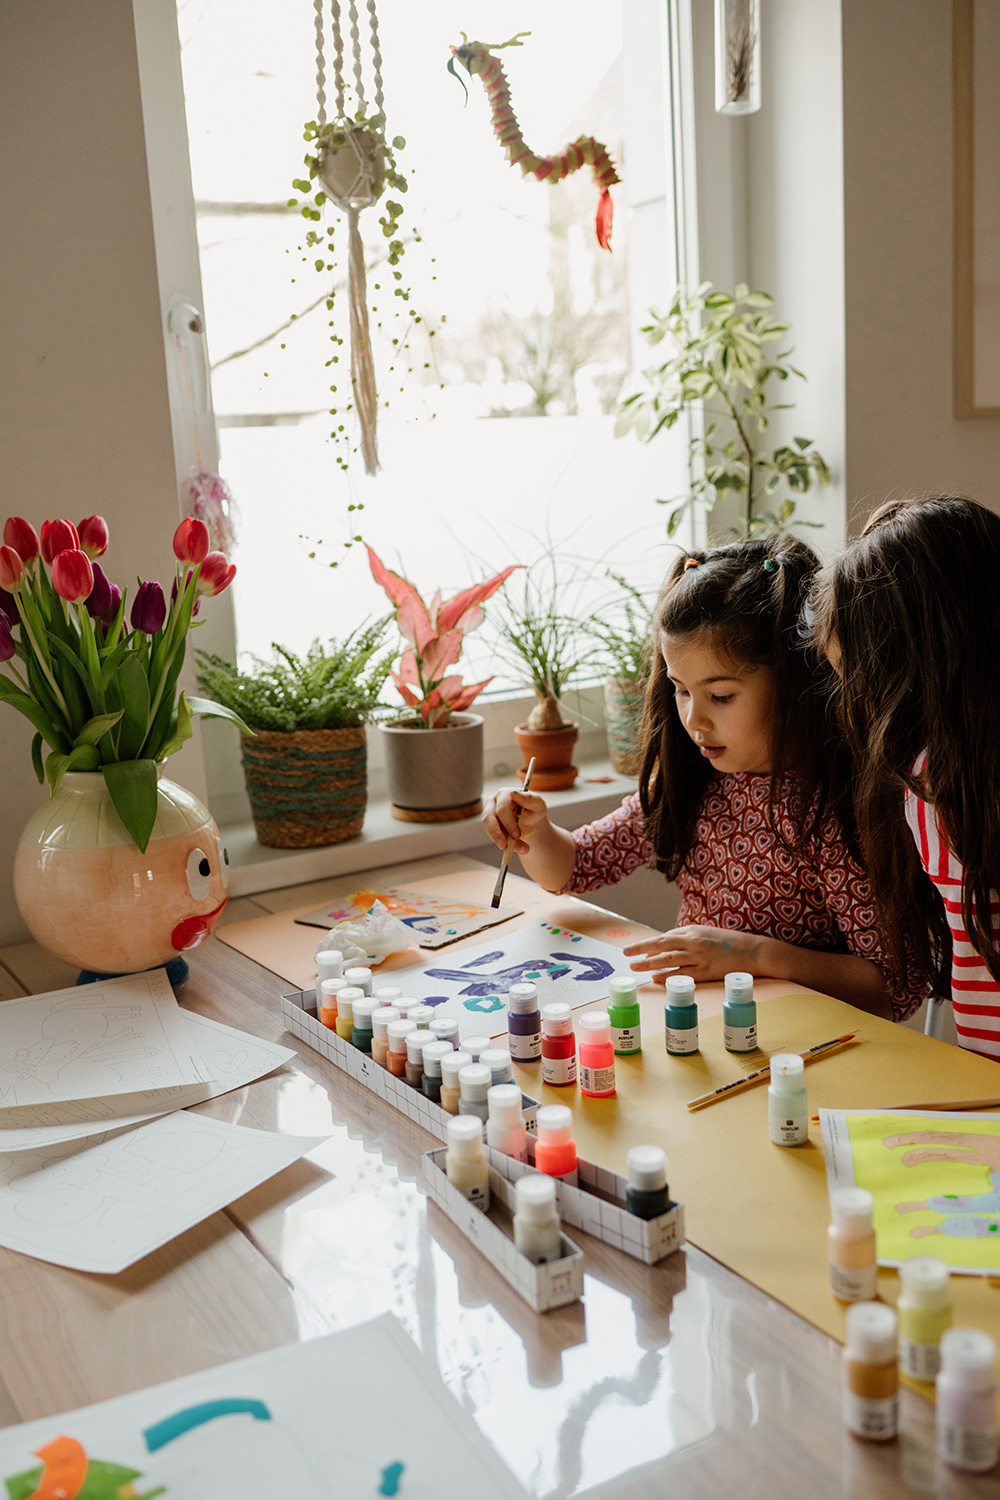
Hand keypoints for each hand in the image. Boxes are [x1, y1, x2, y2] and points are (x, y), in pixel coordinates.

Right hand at [481, 789, 549, 856]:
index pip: (502, 808)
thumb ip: (529, 798)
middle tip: (506, 846)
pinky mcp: (490, 827)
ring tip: (513, 849)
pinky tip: (515, 847)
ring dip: (500, 840)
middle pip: (489, 818)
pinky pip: (493, 837)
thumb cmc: (534, 809)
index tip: (516, 835)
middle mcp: (493, 803)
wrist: (531, 821)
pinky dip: (504, 844)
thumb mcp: (538, 804)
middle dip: (498, 833)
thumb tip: (514, 794)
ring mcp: (489, 815)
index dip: (508, 822)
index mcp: (504, 794)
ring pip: (489, 829)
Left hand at [623, 925, 765, 982]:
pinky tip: (656, 978)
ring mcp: (699, 957)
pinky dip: (668, 976)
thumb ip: (686, 937)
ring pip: (669, 960)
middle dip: (641, 949)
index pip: (664, 937)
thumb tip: (666, 944)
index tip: (634, 950)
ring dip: (649, 963)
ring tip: (635, 967)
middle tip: (626, 954)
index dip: (648, 944)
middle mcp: (694, 942)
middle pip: (662, 945)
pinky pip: (682, 974)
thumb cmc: (726, 942)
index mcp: (692, 931)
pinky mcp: (706, 972)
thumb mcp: (705, 933)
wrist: (751, 951)